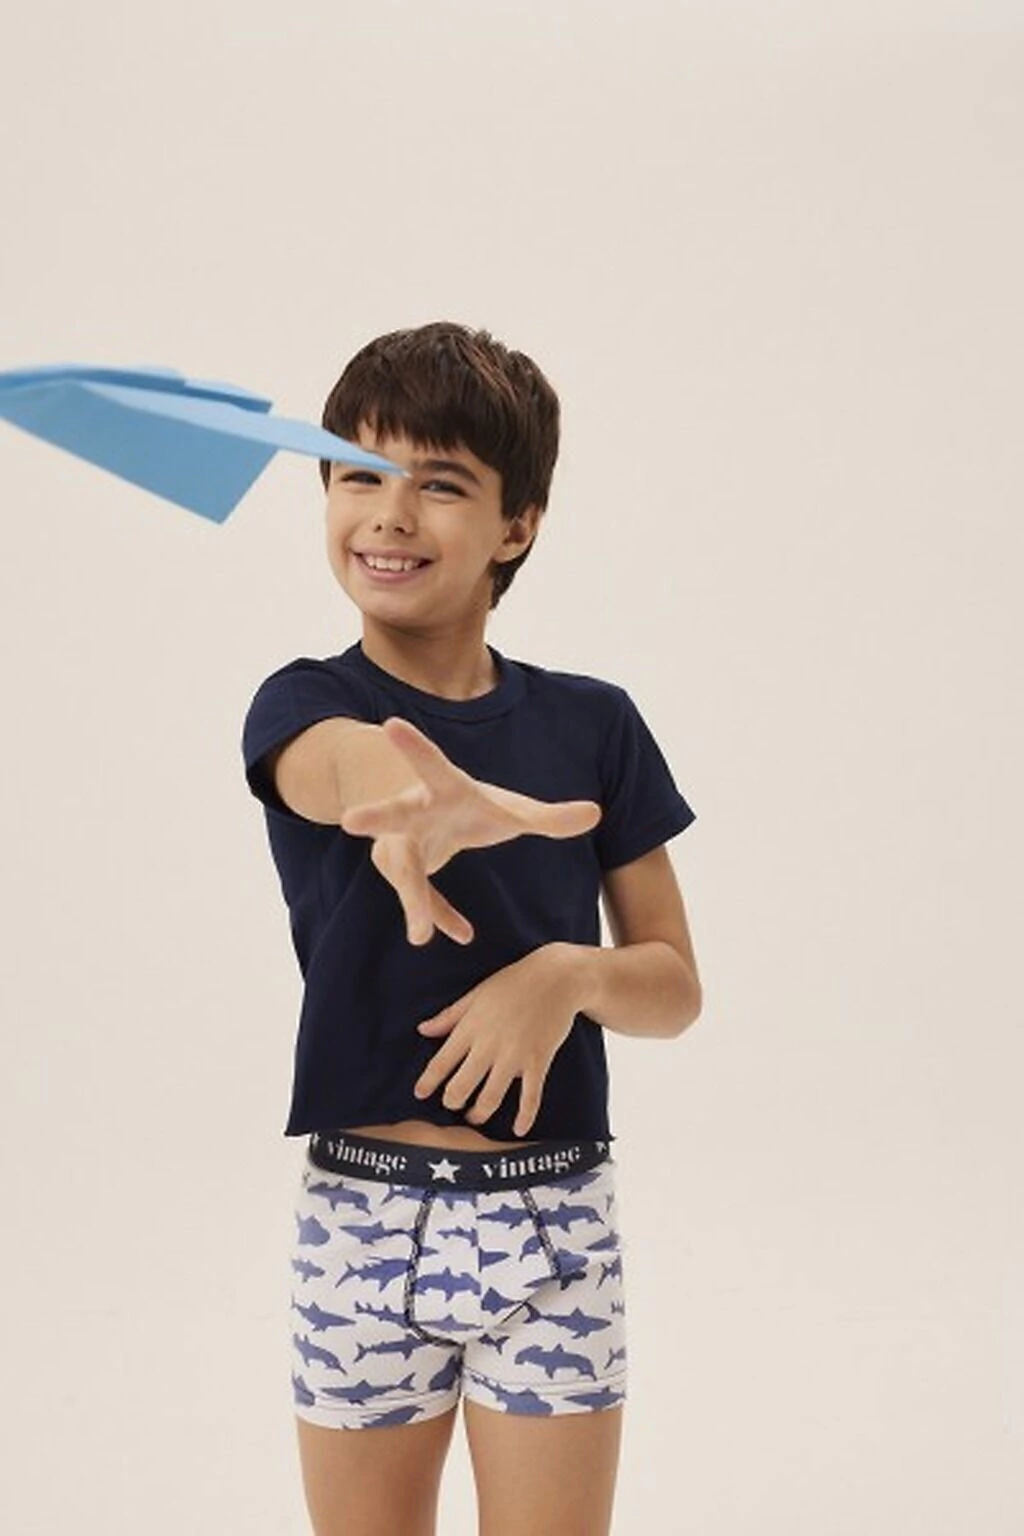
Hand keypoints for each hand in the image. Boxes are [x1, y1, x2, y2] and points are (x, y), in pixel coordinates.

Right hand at [340, 717, 600, 948]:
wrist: (423, 816)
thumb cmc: (470, 805)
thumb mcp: (509, 809)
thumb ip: (548, 817)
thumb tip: (597, 813)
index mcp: (442, 788)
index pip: (429, 764)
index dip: (412, 746)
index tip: (392, 723)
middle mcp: (413, 814)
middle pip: (392, 816)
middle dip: (374, 817)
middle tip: (352, 821)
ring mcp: (402, 844)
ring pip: (402, 872)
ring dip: (412, 899)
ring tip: (420, 934)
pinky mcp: (403, 872)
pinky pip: (422, 898)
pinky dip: (440, 916)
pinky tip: (462, 935)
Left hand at [412, 946, 580, 1137]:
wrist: (557, 977)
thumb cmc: (514, 982)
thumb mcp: (477, 994)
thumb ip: (450, 1016)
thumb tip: (422, 1029)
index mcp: (471, 1026)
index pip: (441, 1061)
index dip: (428, 1081)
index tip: (419, 1094)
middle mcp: (490, 1044)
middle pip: (462, 1086)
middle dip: (453, 1101)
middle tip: (452, 1105)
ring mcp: (515, 1055)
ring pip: (491, 1097)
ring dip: (480, 1113)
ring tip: (475, 1116)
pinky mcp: (539, 1061)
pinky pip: (531, 1096)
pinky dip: (524, 1116)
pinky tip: (518, 1129)